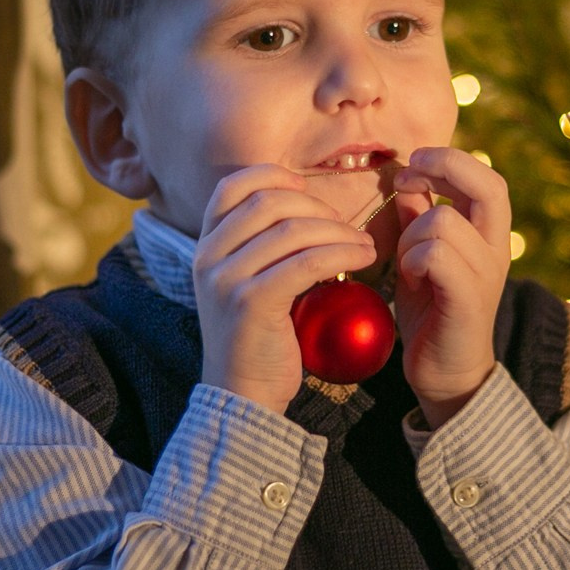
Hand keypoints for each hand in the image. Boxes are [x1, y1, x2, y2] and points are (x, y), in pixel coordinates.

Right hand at [193, 165, 378, 412]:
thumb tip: (309, 208)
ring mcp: (226, 279)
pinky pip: (306, 262)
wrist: (242, 394)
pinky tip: (364, 258)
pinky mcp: (251, 302)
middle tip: (347, 227)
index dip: (272, 175)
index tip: (305, 187)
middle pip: (269, 203)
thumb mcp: (246, 282)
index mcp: (205, 246)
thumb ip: (261, 246)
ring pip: (292, 231)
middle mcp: (208, 257)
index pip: (232, 187)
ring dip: (339, 232)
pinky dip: (342, 253)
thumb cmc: (257, 337)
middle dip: (317, 207)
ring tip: (364, 246)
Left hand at [390, 147, 510, 427]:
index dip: (450, 160)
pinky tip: (409, 277)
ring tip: (405, 262)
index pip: (487, 178)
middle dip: (444, 168)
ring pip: (444, 220)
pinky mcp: (468, 300)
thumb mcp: (421, 254)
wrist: (447, 374)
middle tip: (406, 177)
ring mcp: (485, 275)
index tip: (413, 164)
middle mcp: (495, 250)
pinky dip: (412, 260)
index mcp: (488, 235)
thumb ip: (419, 217)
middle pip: (488, 185)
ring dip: (411, 234)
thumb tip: (408, 178)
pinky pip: (436, 255)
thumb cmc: (432, 311)